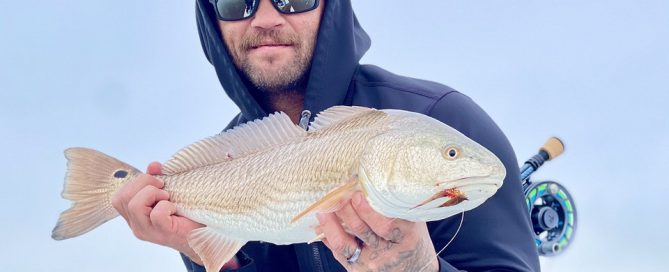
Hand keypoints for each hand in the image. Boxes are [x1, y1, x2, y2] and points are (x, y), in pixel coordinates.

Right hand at [110, 162, 219, 266]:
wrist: (204, 235)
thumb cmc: (186, 214)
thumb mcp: (169, 193)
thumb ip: (158, 179)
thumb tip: (153, 166)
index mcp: (135, 217)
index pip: (119, 197)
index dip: (135, 183)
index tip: (157, 182)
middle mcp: (137, 226)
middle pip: (122, 198)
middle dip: (143, 183)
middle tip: (163, 187)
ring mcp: (148, 232)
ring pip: (135, 205)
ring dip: (152, 193)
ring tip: (167, 197)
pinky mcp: (164, 233)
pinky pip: (157, 214)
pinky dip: (166, 206)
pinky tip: (175, 209)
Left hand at [316, 192, 438, 271]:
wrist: (414, 267)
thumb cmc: (411, 237)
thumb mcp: (413, 218)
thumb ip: (396, 202)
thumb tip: (370, 179)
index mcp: (406, 236)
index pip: (385, 223)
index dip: (367, 209)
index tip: (356, 193)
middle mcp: (388, 253)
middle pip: (361, 230)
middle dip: (345, 209)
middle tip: (337, 194)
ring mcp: (371, 263)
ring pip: (343, 242)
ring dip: (330, 221)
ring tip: (325, 206)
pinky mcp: (357, 269)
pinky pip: (338, 251)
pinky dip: (328, 234)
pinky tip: (323, 222)